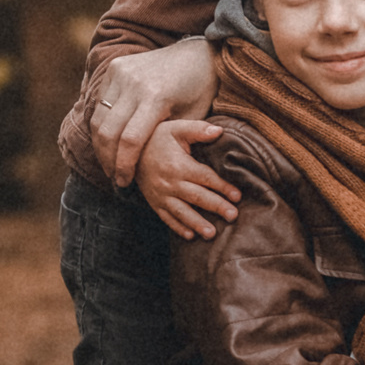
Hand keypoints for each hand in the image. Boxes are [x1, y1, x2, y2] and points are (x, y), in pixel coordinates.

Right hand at [89, 38, 218, 186]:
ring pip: (99, 117)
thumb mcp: (194, 117)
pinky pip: (100, 102)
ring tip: (109, 163)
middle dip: (108, 159)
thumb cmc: (201, 90)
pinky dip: (102, 124)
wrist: (197, 53)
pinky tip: (109, 142)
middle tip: (115, 177)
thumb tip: (154, 169)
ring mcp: (121, 73)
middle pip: (108, 131)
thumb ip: (170, 140)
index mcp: (156, 97)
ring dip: (101, 144)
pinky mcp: (115, 67)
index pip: (131, 140)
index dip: (125, 165)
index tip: (125, 181)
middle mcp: (133, 83)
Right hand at [137, 120, 238, 238]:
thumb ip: (198, 130)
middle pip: (197, 197)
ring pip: (182, 212)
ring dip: (197, 223)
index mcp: (179, 165)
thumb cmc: (157, 138)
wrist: (127, 150)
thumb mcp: (176, 129)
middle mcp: (169, 182)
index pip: (205, 178)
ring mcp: (160, 195)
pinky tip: (190, 236)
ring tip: (212, 234)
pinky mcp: (154, 202)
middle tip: (233, 216)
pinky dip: (178, 227)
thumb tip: (219, 131)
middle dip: (216, 207)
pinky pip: (166, 217)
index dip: (222, 187)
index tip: (238, 196)